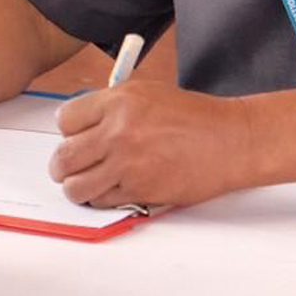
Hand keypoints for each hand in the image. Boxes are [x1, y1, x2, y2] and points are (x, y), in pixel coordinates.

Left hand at [49, 81, 255, 209]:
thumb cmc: (196, 117)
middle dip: (63, 165)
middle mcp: (118, 131)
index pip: (65, 120)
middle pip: (64, 156)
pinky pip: (101, 201)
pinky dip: (101, 200)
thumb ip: (113, 107)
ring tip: (86, 184)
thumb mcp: (149, 94)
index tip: (75, 137)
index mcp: (119, 101)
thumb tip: (85, 126)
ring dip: (77, 187)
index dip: (69, 132)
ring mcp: (127, 163)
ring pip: (75, 185)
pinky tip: (112, 191)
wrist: (231, 140)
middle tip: (68, 168)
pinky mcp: (139, 189)